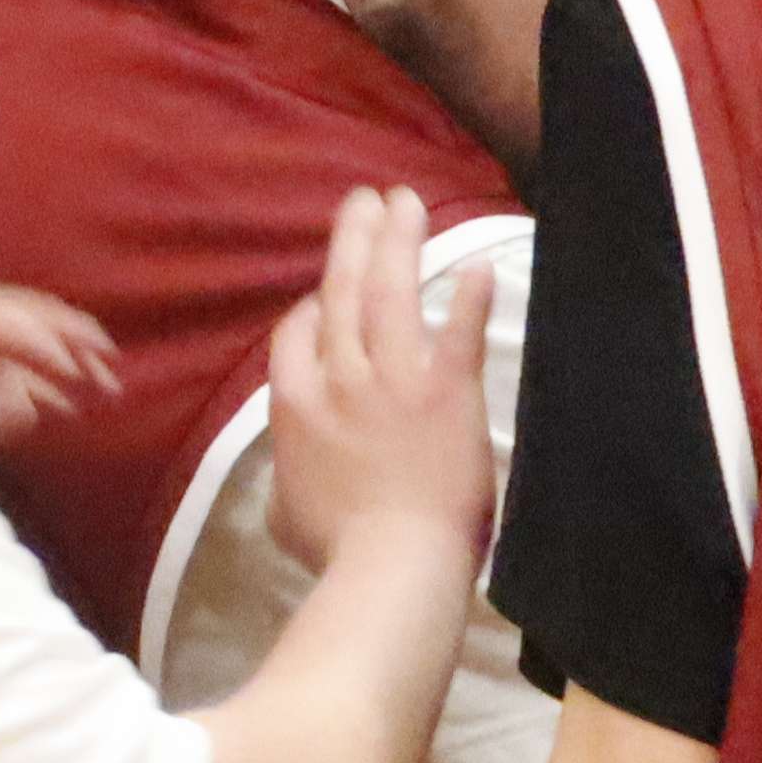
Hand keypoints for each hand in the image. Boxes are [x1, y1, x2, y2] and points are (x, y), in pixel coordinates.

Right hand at [265, 189, 493, 569]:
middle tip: (365, 199)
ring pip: (391, 293)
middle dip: (353, 239)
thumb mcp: (284, 515)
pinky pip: (457, 334)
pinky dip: (468, 298)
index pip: (297, 333)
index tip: (327, 293)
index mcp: (294, 404)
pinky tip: (478, 266)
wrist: (392, 563)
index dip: (312, 307)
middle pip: (341, 291)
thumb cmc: (338, 551)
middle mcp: (339, 379)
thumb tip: (286, 482)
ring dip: (399, 241)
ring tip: (406, 200)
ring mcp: (393, 380)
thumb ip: (284, 482)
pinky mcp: (445, 392)